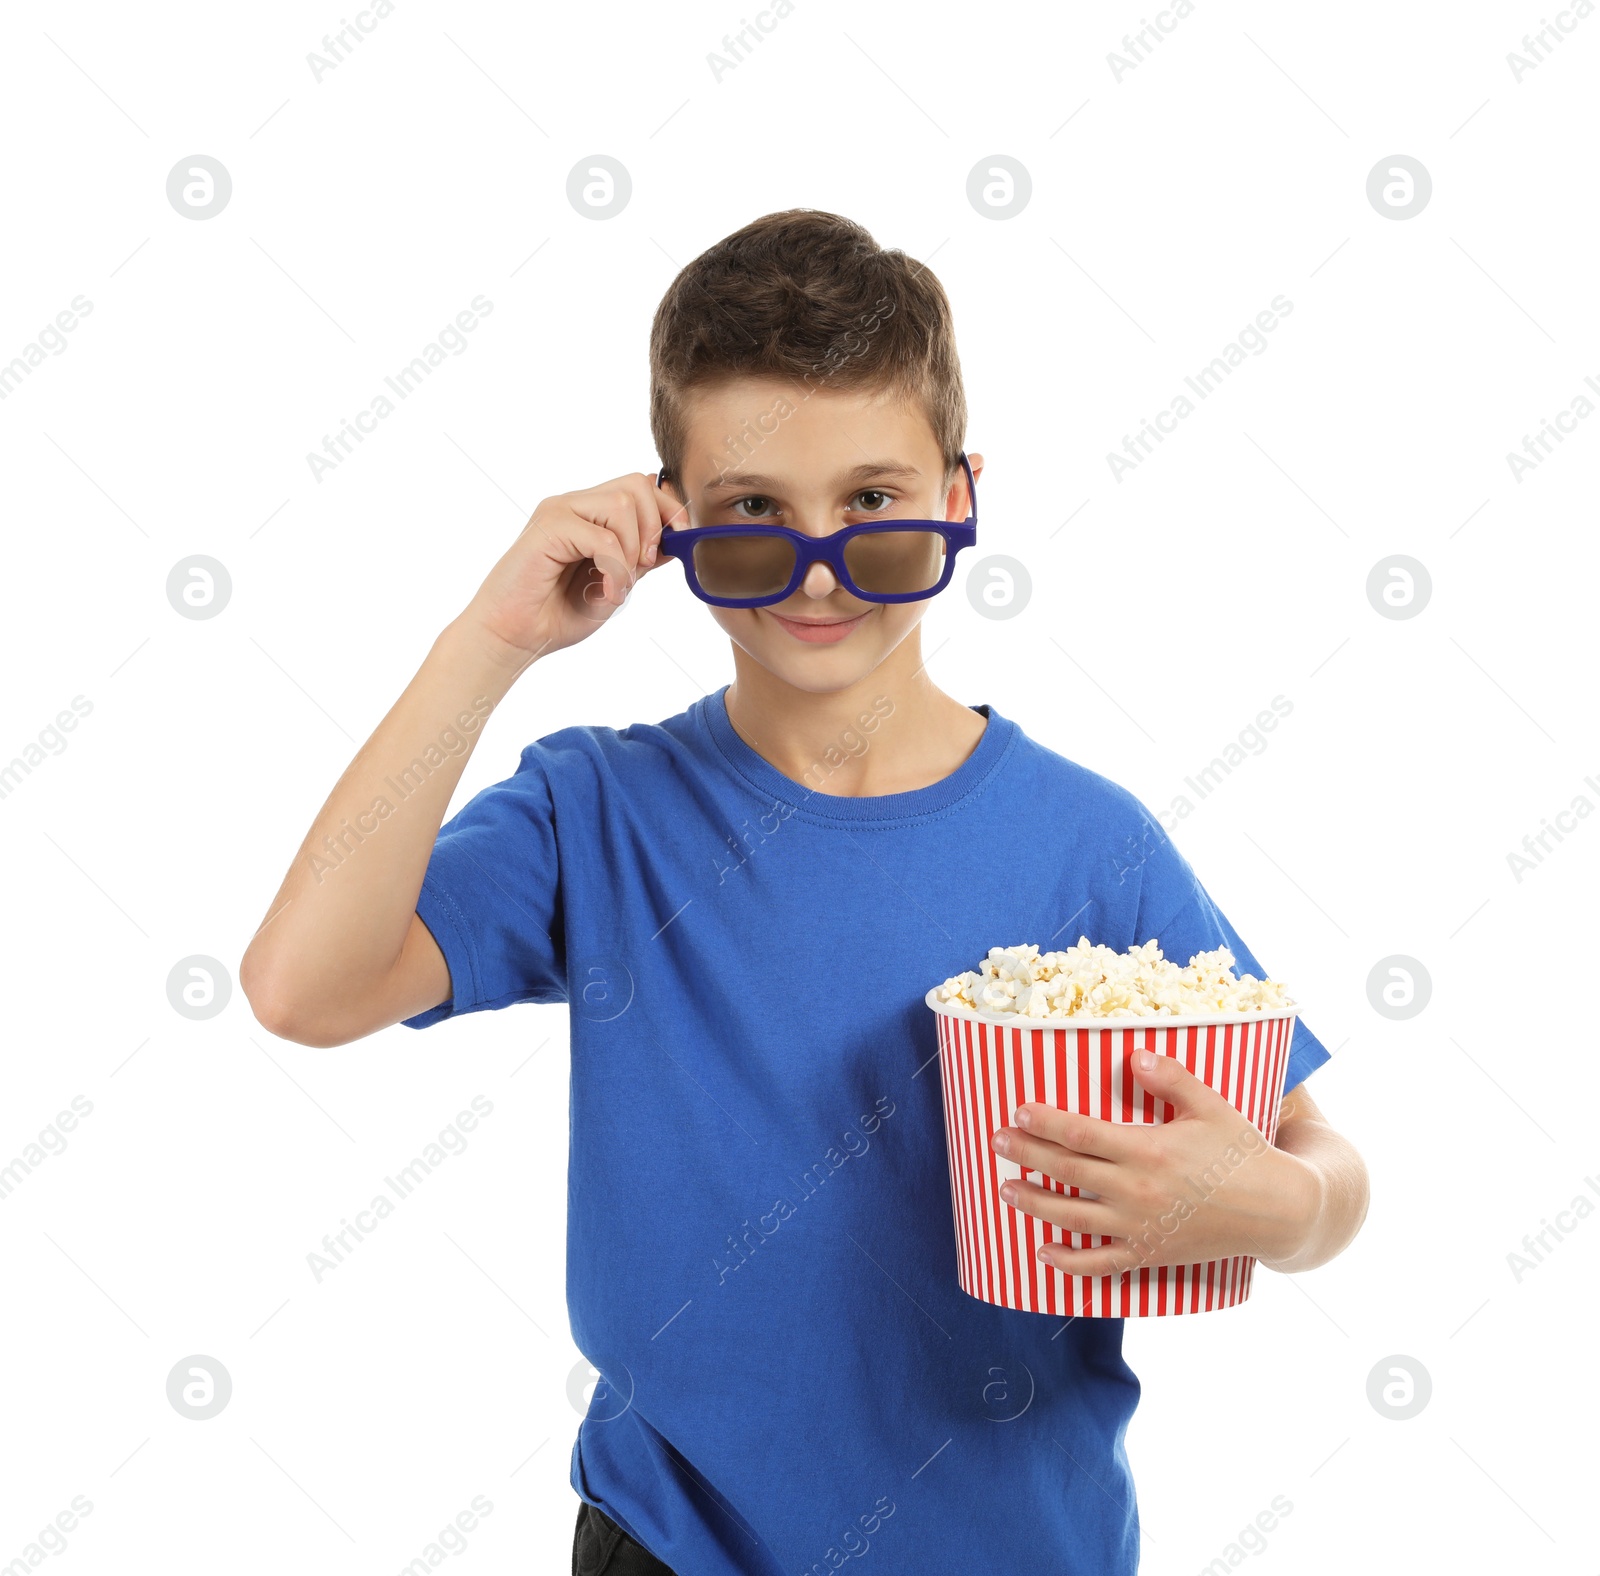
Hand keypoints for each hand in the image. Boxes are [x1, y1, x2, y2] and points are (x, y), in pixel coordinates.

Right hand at [462, 470, 688, 666]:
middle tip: (643, 566)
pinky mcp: (547, 528)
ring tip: (618, 583)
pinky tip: (606, 593)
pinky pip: (603, 538)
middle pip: (636, 484)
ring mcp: (559, 512)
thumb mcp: (615, 584)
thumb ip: (640, 559)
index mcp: (589, 515)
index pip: (641, 487)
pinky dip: (615, 569)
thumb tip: (676, 538)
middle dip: (654, 526)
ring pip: (622, 503)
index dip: (669, 510)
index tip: (678, 543)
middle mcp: (574, 505)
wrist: (513, 637)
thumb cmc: (556, 615)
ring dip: (633, 550)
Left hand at [990, 1047, 1321, 1276]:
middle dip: (1026, 1155)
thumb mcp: (1211, 1106)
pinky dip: (1067, 1262)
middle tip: (996, 1141)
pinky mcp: (1148, 1256)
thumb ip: (1171, 1078)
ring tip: (1005, 1189)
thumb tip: (1133, 1056)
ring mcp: (1139, 1228)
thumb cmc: (1240, 1153)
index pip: (1081, 1134)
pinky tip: (1043, 1251)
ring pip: (1072, 1218)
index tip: (1018, 1110)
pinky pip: (1099, 1264)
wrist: (1275, 1211)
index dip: (1045, 1121)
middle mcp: (1137, 1192)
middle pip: (1066, 1173)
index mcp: (1148, 1150)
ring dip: (1033, 1203)